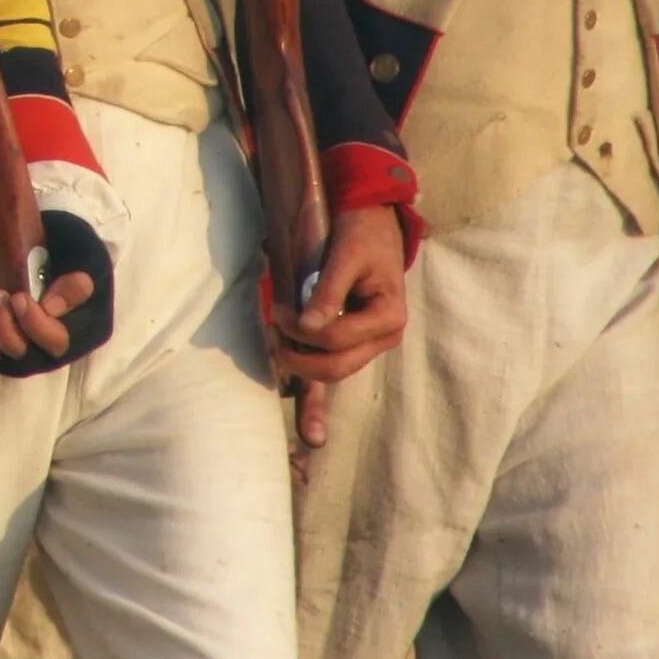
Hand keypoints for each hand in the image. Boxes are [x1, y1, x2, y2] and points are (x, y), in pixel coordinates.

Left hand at [0, 210, 112, 376]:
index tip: (19, 297)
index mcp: (78, 328)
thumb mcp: (83, 255)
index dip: (36, 326)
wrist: (47, 240)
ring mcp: (22, 347)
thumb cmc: (69, 247)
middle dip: (4, 330)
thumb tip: (51, 307)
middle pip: (24, 357)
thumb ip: (75, 281)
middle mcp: (49, 345)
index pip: (57, 343)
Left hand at [276, 205, 410, 447]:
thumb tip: (306, 326)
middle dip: (297, 358)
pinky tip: (310, 433)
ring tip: (275, 340)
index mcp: (388, 316)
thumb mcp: (345, 255)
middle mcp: (383, 336)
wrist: (374, 225)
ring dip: (300, 366)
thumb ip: (328, 291)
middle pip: (336, 367)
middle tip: (270, 330)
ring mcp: (369, 343)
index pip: (337, 339)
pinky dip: (316, 395)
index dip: (301, 330)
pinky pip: (333, 367)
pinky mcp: (354, 342)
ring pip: (333, 372)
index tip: (276, 310)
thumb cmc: (360, 235)